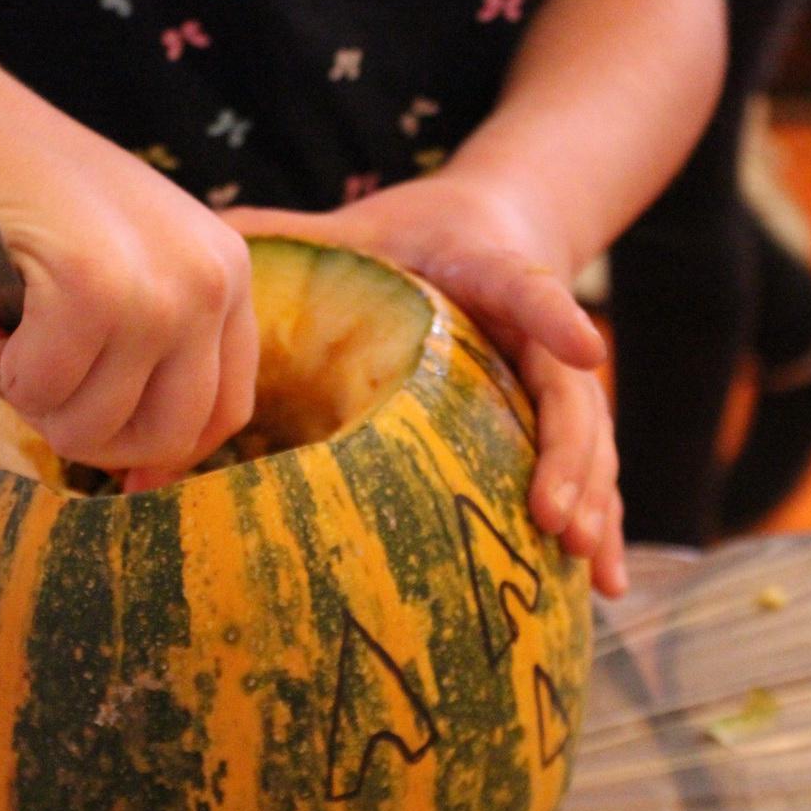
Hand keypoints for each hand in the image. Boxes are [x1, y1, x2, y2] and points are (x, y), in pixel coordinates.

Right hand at [0, 116, 257, 483]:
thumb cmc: (12, 219)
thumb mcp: (114, 282)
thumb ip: (149, 362)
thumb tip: (151, 489)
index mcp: (226, 275)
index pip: (224, 412)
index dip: (163, 458)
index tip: (117, 479)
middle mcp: (210, 278)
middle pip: (167, 438)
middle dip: (87, 430)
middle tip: (38, 367)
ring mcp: (160, 284)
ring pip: (94, 427)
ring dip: (27, 392)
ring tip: (10, 317)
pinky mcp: (96, 287)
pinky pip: (39, 393)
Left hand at [222, 176, 627, 596]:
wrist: (493, 223)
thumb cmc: (407, 239)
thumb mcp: (355, 231)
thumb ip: (290, 237)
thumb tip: (206, 239)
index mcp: (481, 270)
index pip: (521, 286)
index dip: (551, 315)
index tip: (584, 349)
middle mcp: (531, 329)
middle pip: (566, 391)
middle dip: (570, 454)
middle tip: (551, 517)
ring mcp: (555, 375)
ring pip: (590, 438)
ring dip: (590, 498)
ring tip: (579, 559)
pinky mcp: (562, 416)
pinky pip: (590, 472)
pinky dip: (602, 524)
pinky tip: (604, 586)